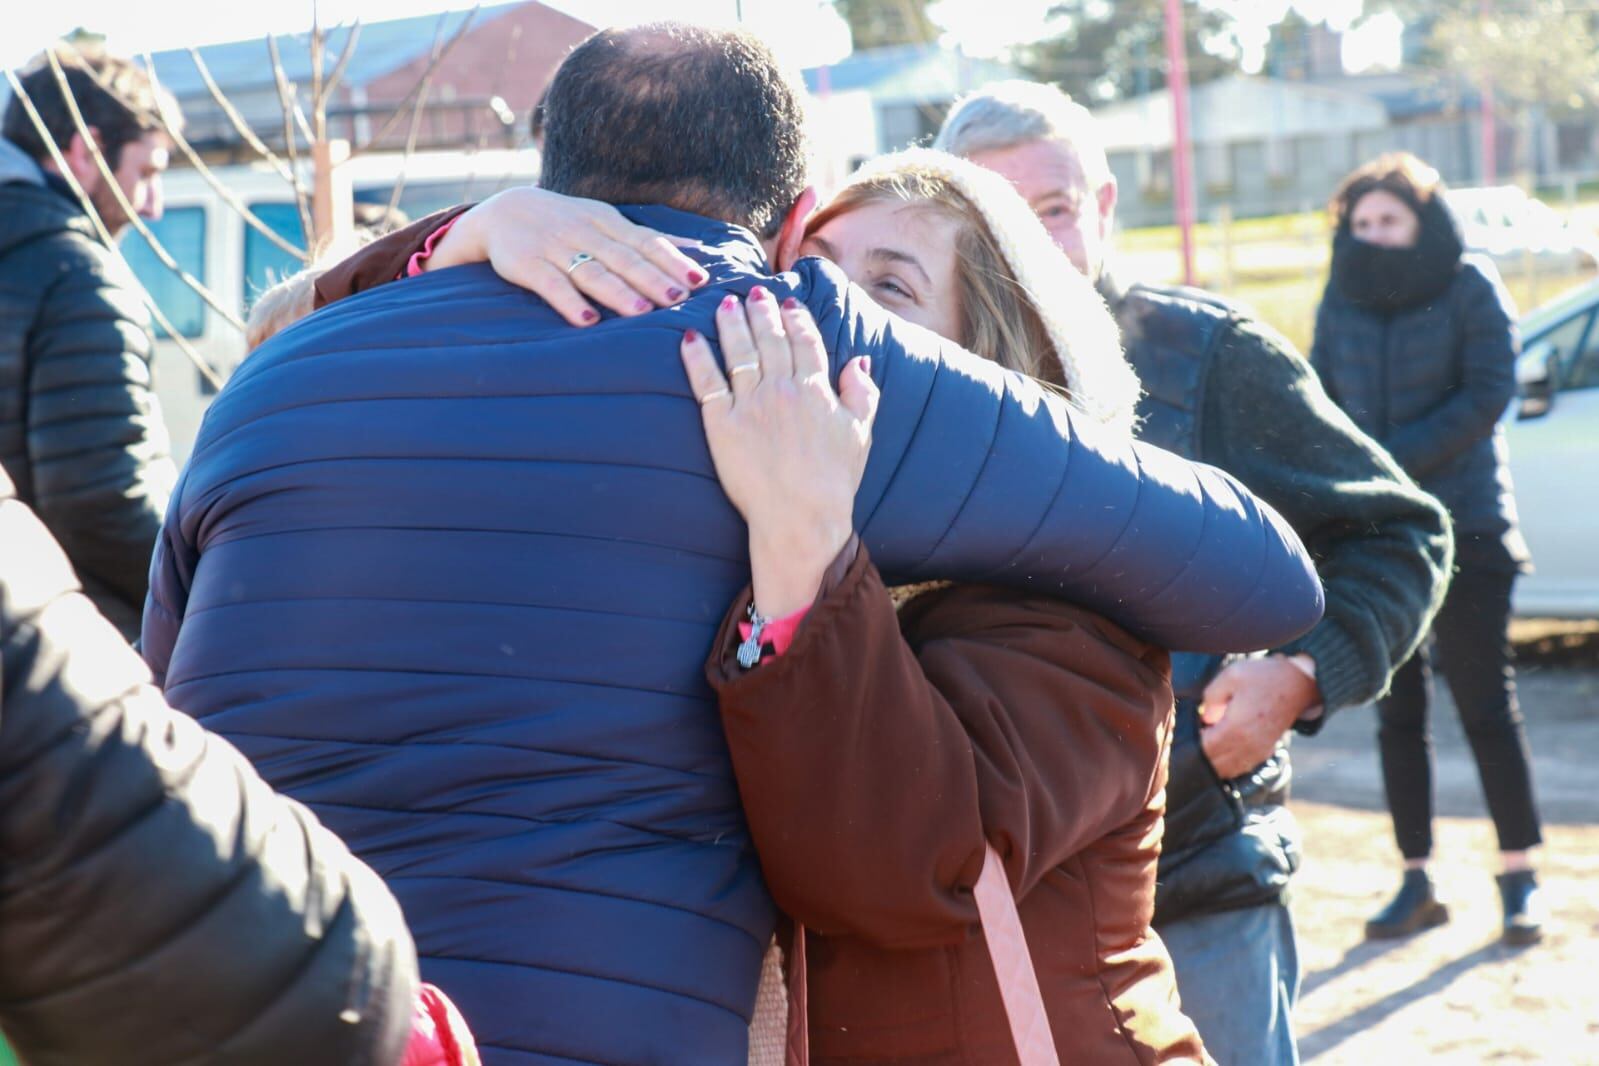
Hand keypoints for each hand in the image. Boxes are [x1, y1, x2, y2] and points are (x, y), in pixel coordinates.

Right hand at [425, 186, 707, 325]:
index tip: (698, 280)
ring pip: (591, 271)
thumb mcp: (606, 220)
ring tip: (642, 311)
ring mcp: (554, 247)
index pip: (645, 241)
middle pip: (623, 257)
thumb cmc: (565, 222)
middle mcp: (584, 232)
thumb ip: (648, 238)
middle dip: (652, 278)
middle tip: (679, 298)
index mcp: (607, 221)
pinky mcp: (526, 264)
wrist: (501, 210)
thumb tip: (698, 250)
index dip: (671, 260)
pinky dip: (569, 302)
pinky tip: (587, 320)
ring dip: (618, 292)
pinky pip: (550, 284)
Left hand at [680, 288, 878, 616]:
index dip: (796, 318)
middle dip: (761, 310)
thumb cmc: (834, 482)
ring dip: (730, 323)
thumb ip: (862, 394)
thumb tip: (860, 361)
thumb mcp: (860, 434)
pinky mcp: (722, 424)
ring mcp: (750, 404)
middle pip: (769, 338)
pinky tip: (690, 337)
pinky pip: (706, 382)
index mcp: (815, 389)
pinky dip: (697, 356)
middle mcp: (781, 389)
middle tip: (753, 292)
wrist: (801, 516)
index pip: (805, 341)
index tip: (789, 302)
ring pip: (738, 351)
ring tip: (723, 303)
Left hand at [1197, 656, 1320, 779]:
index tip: (1187, 731)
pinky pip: (1240, 767)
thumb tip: (1205, 718)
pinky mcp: (1264, 752)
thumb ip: (1212, 697)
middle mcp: (1247, 746)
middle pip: (1213, 763)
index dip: (1190, 744)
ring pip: (1226, 769)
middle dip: (1199, 754)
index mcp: (1236, 728)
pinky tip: (1220, 748)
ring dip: (1212, 761)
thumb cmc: (1263, 677)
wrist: (1299, 683)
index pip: (1204, 749)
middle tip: (1194, 737)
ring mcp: (1257, 751)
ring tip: (1205, 742)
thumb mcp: (1232, 675)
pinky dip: (1226, 763)